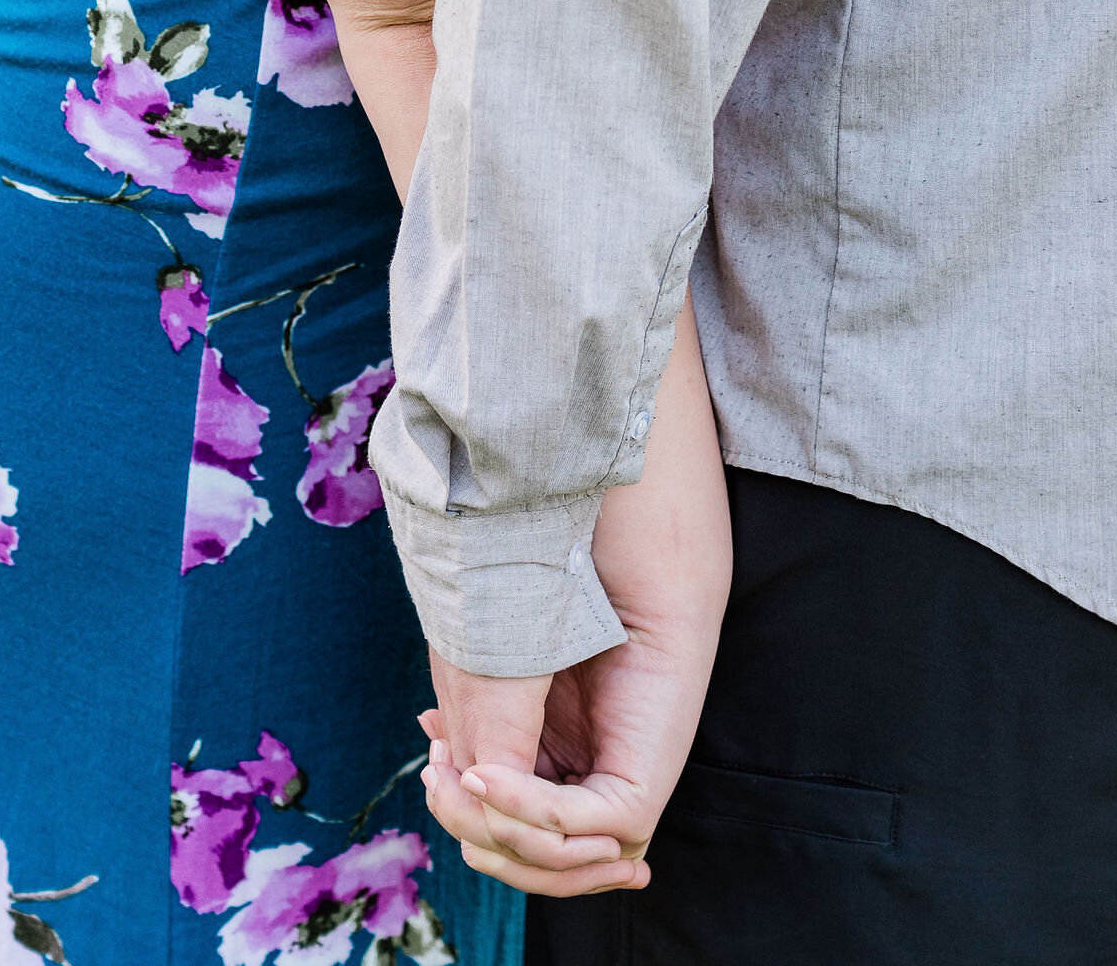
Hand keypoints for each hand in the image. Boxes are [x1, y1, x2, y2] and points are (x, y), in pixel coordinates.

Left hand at [419, 299, 730, 897]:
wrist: (574, 292)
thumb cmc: (577, 395)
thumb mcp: (542, 539)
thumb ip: (511, 654)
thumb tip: (480, 775)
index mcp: (676, 634)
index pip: (630, 801)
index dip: (550, 823)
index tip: (473, 791)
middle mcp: (657, 641)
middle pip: (604, 799)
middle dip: (525, 820)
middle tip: (447, 791)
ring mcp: (622, 620)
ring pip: (568, 752)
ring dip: (502, 775)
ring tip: (441, 761)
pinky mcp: (579, 597)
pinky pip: (545, 696)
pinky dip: (497, 726)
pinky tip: (445, 721)